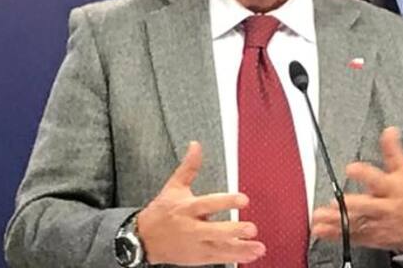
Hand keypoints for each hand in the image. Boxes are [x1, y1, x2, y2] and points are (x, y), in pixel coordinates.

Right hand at [136, 142, 265, 265]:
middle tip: (251, 228)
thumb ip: (189, 167)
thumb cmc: (162, 212)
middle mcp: (191, 228)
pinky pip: (219, 258)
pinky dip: (236, 257)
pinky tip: (251, 255)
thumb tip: (196, 146)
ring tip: (258, 247)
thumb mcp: (173, 187)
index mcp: (186, 208)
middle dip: (233, 230)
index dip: (226, 201)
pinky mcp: (199, 257)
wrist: (144, 239)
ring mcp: (196, 245)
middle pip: (214, 230)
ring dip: (240, 249)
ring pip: (220, 248)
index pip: (208, 204)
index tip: (244, 199)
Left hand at [311, 127, 402, 251]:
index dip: (365, 174)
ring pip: (356, 223)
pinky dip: (334, 235)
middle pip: (367, 207)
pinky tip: (319, 231)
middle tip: (333, 202)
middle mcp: (384, 208)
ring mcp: (375, 224)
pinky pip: (350, 236)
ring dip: (336, 221)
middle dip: (350, 205)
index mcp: (392, 189)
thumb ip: (392, 152)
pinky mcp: (368, 236)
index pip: (379, 181)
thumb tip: (389, 130)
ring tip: (319, 217)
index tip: (351, 168)